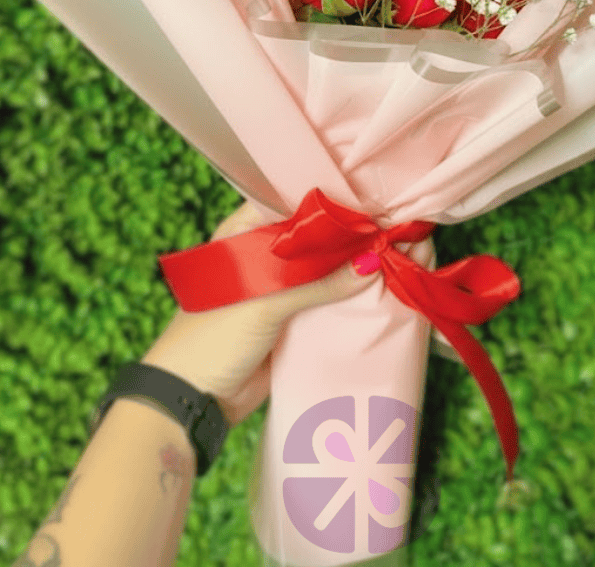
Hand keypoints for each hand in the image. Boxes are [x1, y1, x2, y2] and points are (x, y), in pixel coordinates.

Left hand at [142, 201, 432, 426]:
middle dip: (352, 232)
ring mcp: (281, 286)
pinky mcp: (294, 318)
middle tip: (397, 224)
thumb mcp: (265, 301)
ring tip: (400, 251)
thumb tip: (372, 261)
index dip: (332, 198)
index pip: (294, 201)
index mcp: (245, 231)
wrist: (194, 401)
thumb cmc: (213, 336)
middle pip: (316, 234)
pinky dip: (351, 295)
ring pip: (325, 266)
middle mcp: (265, 251)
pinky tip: (384, 286)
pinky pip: (328, 299)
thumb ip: (318, 280)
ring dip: (356, 264)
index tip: (373, 194)